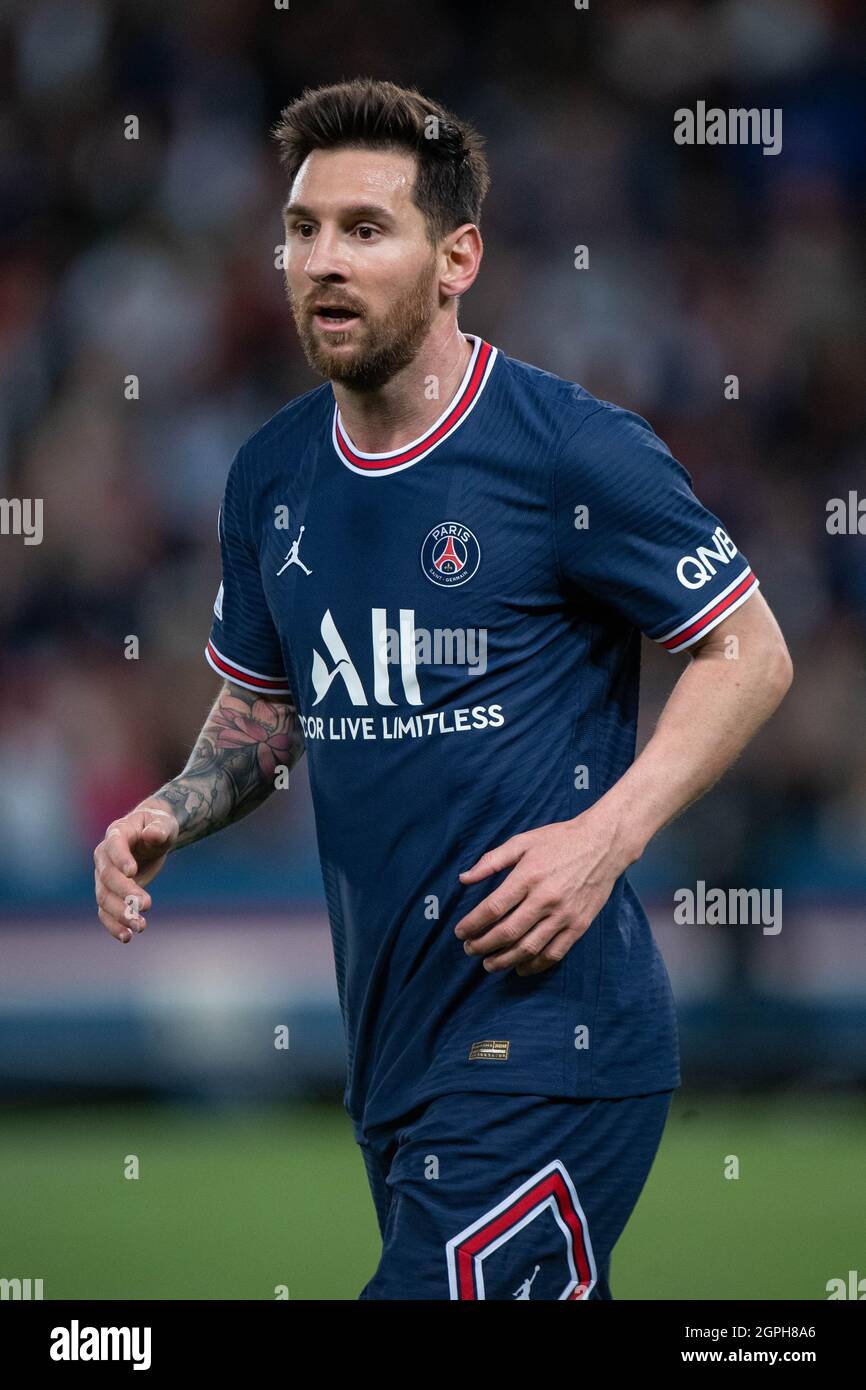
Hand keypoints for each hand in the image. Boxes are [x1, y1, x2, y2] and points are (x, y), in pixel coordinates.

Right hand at [93, 806, 178, 942]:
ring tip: (140, 926)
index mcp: (117, 833)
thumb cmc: (158, 825)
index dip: (121, 859)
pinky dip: (113, 925)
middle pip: (107, 877)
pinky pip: (105, 912)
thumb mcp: (163, 822)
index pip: (114, 846)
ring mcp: (103, 876)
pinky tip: (127, 937)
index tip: (133, 872)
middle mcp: (105, 856)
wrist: (151, 835)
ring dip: (120, 914)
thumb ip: (159, 828)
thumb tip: (152, 835)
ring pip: (104, 898)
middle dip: (125, 892)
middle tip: (147, 904)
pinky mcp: (109, 893)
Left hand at [454, 810, 630, 975]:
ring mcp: (564, 914)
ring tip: (488, 964)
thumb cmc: (560, 840)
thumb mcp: (522, 841)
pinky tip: (520, 968)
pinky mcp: (579, 925)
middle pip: (508, 932)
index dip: (472, 924)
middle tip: (469, 950)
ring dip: (504, 960)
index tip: (460, 933)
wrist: (604, 844)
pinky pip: (554, 953)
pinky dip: (535, 965)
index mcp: (528, 876)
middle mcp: (545, 898)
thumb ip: (491, 860)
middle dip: (483, 945)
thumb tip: (464, 878)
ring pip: (529, 948)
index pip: (493, 908)